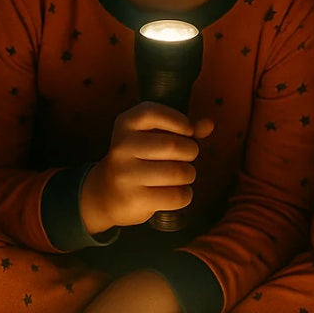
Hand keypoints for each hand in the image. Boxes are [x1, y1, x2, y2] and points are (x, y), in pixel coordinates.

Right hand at [80, 102, 212, 233]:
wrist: (104, 194)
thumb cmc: (138, 159)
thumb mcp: (152, 136)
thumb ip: (182, 128)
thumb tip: (208, 124)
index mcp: (125, 124)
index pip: (154, 113)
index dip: (179, 121)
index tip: (187, 131)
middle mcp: (122, 147)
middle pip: (174, 146)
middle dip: (191, 152)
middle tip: (186, 157)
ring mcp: (126, 174)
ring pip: (178, 172)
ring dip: (189, 174)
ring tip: (182, 175)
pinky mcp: (135, 199)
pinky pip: (176, 196)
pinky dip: (185, 194)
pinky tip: (177, 192)